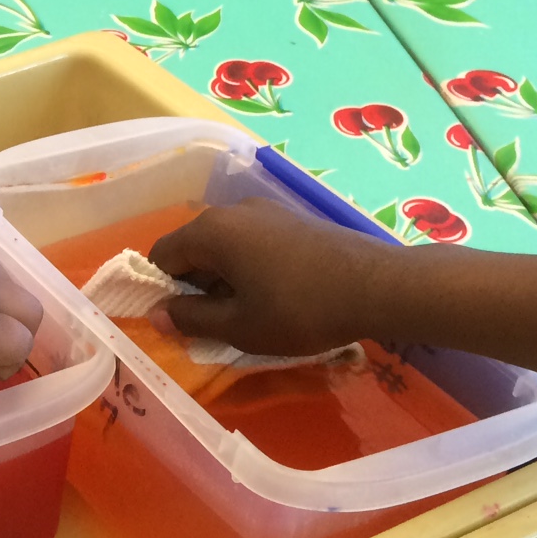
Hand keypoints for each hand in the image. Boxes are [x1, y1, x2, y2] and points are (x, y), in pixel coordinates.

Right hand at [150, 198, 390, 356]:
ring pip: (225, 245)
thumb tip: (157, 313)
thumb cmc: (301, 310)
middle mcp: (233, 211)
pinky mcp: (293, 219)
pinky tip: (275, 294)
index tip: (183, 321)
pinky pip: (252, 241)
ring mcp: (266, 211)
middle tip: (216, 323)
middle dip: (195, 284)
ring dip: (224, 277)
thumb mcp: (240, 326)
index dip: (163, 290)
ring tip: (250, 312)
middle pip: (193, 247)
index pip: (162, 255)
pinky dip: (250, 266)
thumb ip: (192, 319)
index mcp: (211, 231)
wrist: (379, 287)